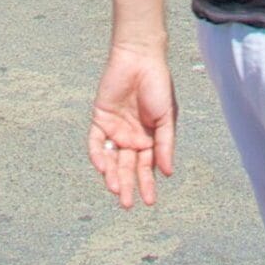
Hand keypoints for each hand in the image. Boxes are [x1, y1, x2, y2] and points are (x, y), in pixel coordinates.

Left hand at [88, 44, 176, 208]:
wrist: (140, 59)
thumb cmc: (158, 86)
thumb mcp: (166, 118)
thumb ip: (165, 145)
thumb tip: (167, 173)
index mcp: (149, 140)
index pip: (146, 168)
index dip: (147, 185)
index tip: (149, 202)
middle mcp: (131, 138)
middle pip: (127, 168)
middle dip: (127, 186)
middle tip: (126, 204)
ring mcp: (115, 130)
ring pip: (111, 160)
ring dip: (112, 175)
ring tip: (115, 189)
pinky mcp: (100, 120)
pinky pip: (97, 143)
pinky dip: (98, 155)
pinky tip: (103, 167)